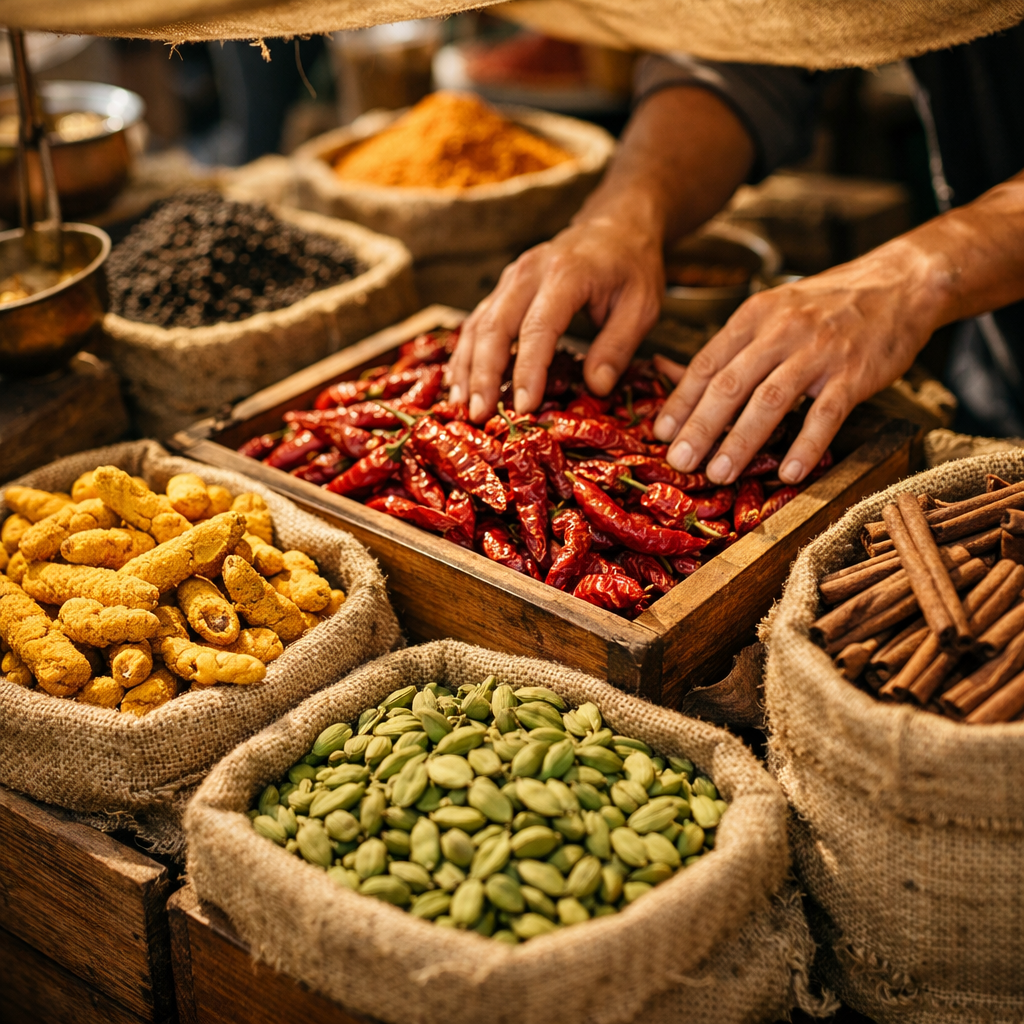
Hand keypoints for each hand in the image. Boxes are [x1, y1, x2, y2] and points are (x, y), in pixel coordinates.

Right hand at [448, 216, 663, 421]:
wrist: (615, 226)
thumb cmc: (631, 267)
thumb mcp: (642, 306)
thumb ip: (618, 347)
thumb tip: (596, 387)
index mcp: (567, 274)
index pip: (539, 327)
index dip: (528, 370)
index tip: (524, 407)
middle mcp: (529, 272)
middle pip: (495, 326)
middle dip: (484, 374)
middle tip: (480, 415)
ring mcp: (511, 278)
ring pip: (478, 324)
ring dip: (467, 368)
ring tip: (461, 406)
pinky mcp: (503, 288)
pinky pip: (476, 322)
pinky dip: (465, 354)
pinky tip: (460, 384)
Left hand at [652, 240, 947, 483]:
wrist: (899, 285)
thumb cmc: (825, 308)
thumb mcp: (773, 313)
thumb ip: (730, 348)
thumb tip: (671, 376)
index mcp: (754, 316)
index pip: (707, 363)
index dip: (681, 400)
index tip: (660, 432)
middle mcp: (782, 331)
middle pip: (731, 383)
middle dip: (701, 426)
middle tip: (680, 462)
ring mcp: (819, 352)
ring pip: (770, 400)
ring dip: (741, 441)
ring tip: (720, 473)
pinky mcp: (855, 373)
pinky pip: (825, 414)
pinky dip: (805, 445)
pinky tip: (789, 472)